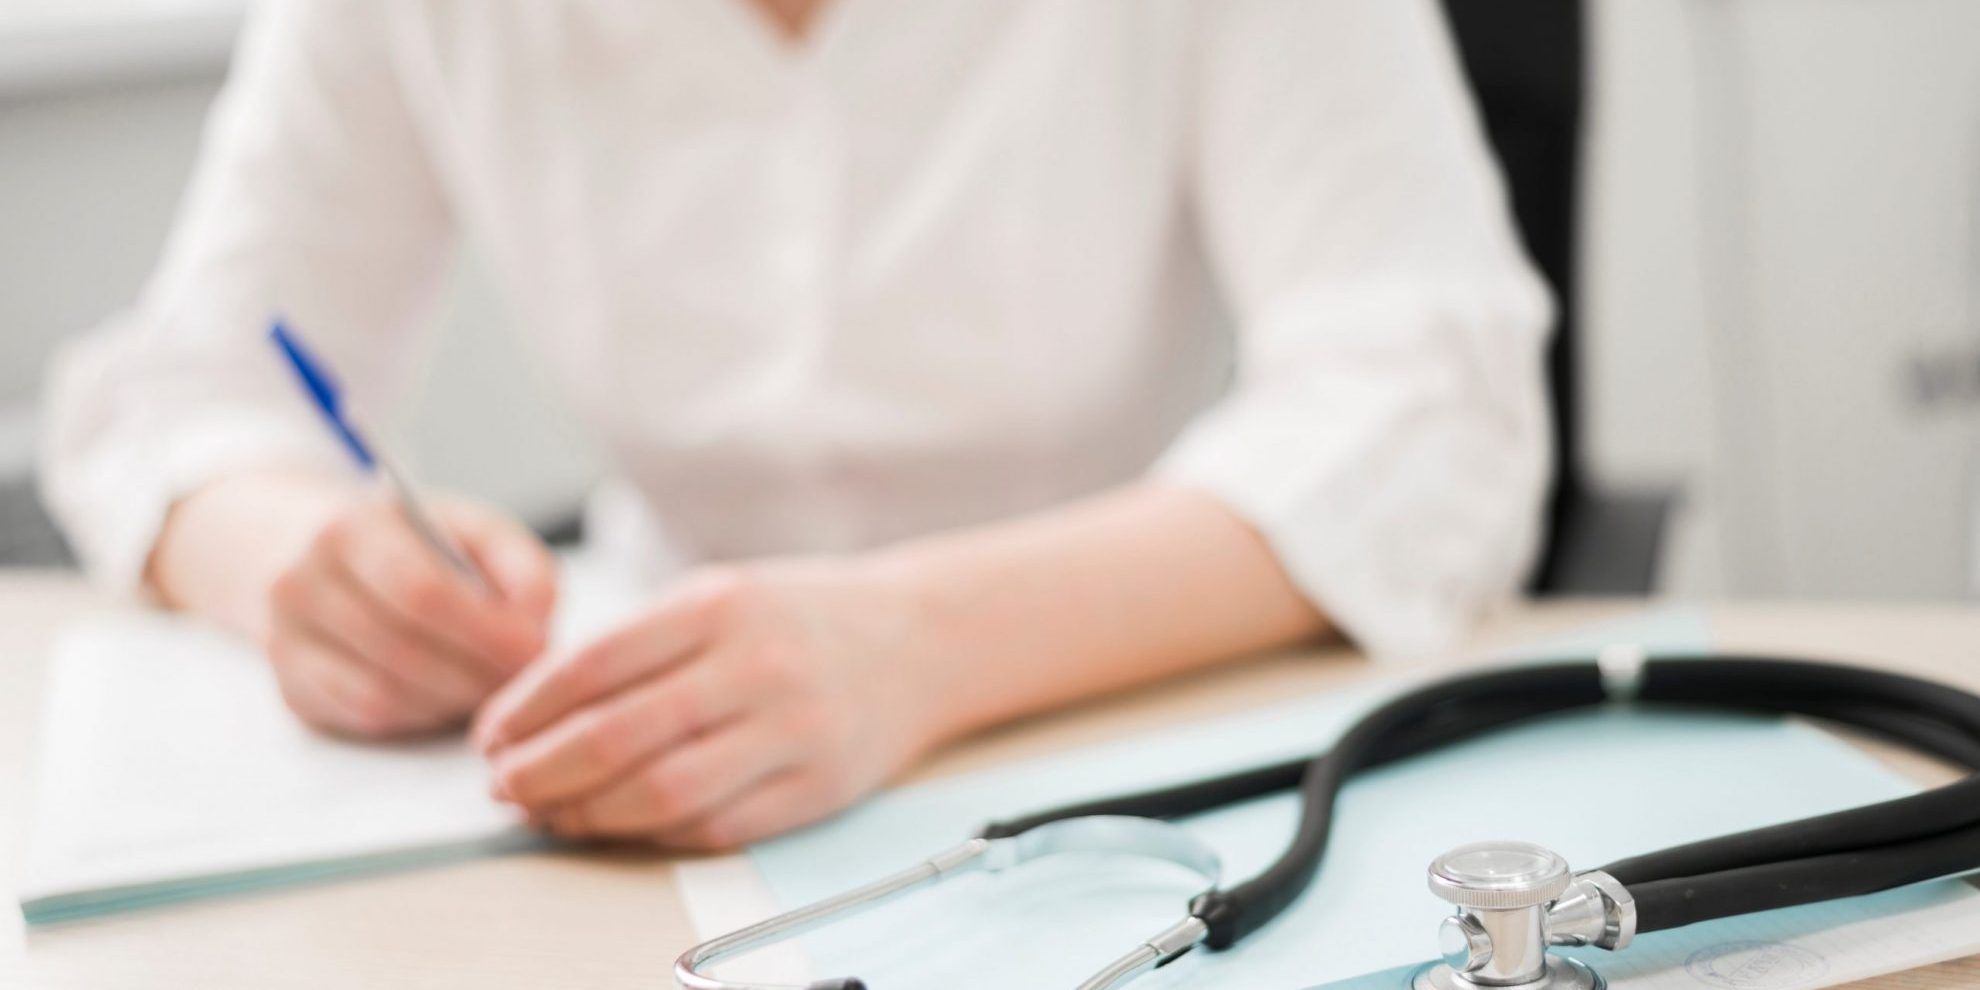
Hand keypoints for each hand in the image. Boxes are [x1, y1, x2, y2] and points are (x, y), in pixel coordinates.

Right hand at [263, 492, 557, 737]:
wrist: (310, 550)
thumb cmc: (411, 541)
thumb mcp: (473, 529)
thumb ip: (522, 567)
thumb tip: (536, 625)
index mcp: (351, 529)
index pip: (421, 591)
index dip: (484, 630)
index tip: (534, 647)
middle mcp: (302, 584)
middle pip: (402, 649)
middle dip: (475, 673)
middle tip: (522, 678)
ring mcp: (287, 641)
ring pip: (383, 694)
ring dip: (452, 700)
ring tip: (492, 687)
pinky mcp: (293, 687)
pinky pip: (367, 717)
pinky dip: (421, 715)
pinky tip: (450, 697)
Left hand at [471, 558, 940, 850]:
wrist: (919, 642)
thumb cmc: (798, 619)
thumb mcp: (719, 595)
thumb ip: (638, 646)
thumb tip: (534, 715)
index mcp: (720, 604)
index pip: (592, 666)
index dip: (526, 711)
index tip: (490, 736)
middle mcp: (757, 665)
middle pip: (616, 737)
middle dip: (540, 772)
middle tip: (505, 786)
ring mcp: (792, 730)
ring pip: (661, 794)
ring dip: (587, 814)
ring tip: (551, 813)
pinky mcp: (815, 788)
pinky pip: (715, 827)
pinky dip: (652, 833)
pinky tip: (619, 824)